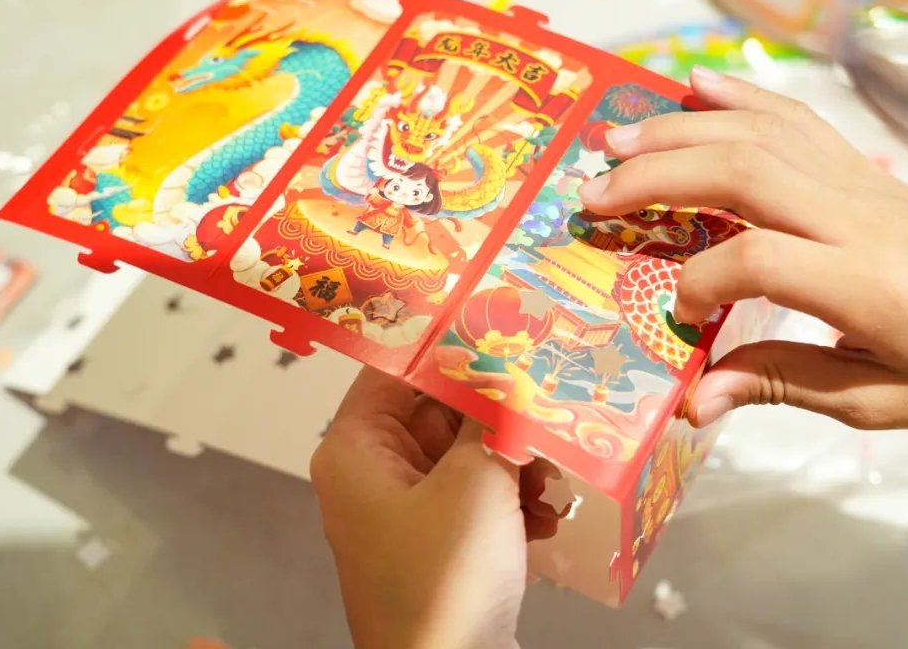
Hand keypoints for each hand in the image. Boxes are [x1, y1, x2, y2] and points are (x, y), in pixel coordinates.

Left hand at [310, 368, 559, 648]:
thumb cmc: (445, 580)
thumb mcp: (475, 483)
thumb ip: (493, 418)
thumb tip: (508, 371)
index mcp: (356, 449)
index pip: (396, 368)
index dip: (448, 346)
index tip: (503, 326)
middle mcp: (372, 474)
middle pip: (438, 411)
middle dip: (497, 414)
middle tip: (548, 402)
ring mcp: (405, 512)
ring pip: (465, 455)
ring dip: (513, 461)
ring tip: (550, 475)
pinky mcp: (438, 544)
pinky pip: (475, 497)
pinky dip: (511, 500)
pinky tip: (546, 517)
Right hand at [578, 66, 907, 430]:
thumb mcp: (875, 401)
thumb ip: (779, 384)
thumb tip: (694, 400)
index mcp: (862, 286)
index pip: (757, 261)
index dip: (700, 283)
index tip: (680, 315)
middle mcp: (855, 218)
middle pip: (741, 173)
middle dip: (656, 176)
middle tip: (592, 193)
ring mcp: (860, 183)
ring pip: (758, 135)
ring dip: (680, 130)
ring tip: (617, 136)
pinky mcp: (862, 170)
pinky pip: (796, 120)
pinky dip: (742, 96)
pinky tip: (699, 85)